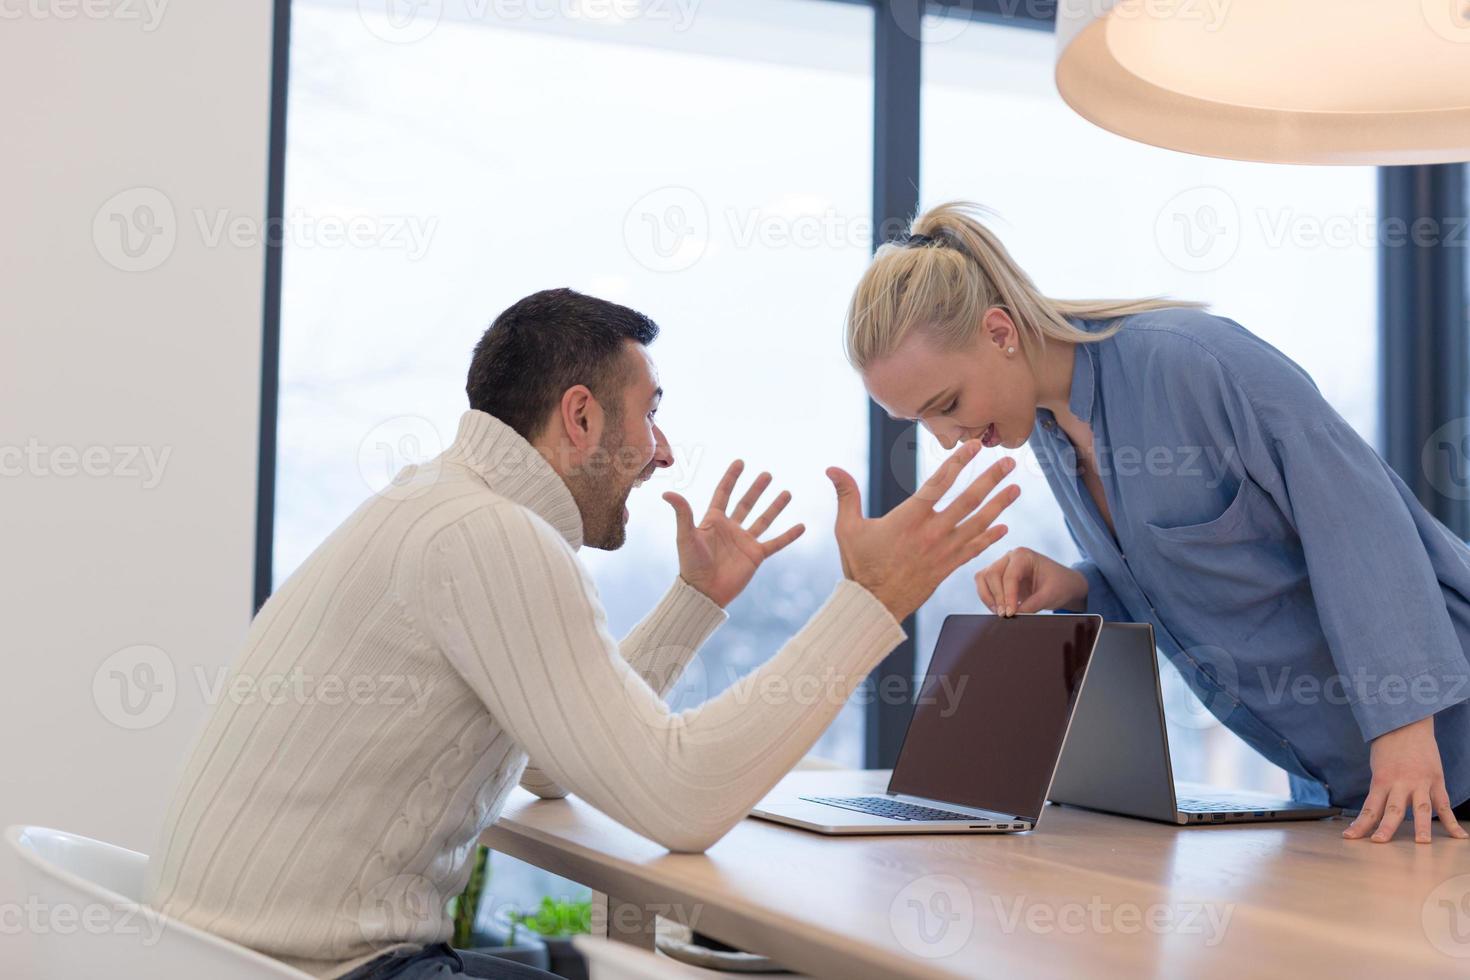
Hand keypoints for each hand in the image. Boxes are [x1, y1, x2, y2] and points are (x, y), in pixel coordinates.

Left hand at [663, 460, 804, 607]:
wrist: (704, 592)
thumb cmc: (691, 564)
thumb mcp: (686, 536)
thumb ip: (682, 513)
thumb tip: (667, 493)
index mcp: (713, 520)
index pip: (723, 493)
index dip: (731, 478)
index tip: (740, 462)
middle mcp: (730, 528)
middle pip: (746, 503)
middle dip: (756, 489)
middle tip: (767, 474)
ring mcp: (744, 541)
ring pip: (763, 519)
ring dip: (775, 507)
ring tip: (786, 492)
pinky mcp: (755, 556)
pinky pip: (775, 543)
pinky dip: (788, 535)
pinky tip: (801, 526)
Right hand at [826, 441, 1018, 620]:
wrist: (874, 606)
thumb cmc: (859, 565)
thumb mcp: (847, 528)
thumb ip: (846, 495)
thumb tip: (831, 467)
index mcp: (909, 518)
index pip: (939, 483)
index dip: (958, 462)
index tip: (974, 446)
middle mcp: (931, 532)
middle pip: (968, 500)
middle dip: (990, 478)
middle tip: (1008, 462)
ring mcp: (943, 551)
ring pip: (978, 523)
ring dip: (999, 504)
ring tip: (1016, 488)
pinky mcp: (948, 567)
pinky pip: (975, 549)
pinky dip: (991, 537)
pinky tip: (1004, 527)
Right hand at [975, 547, 1087, 616]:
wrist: (1063, 585)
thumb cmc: (1059, 584)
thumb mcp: (1050, 595)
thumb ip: (1032, 604)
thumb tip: (1012, 614)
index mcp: (1023, 555)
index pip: (1009, 575)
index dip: (1008, 595)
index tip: (1010, 613)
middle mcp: (1009, 557)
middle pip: (991, 574)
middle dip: (996, 596)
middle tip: (1005, 614)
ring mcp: (1001, 566)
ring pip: (982, 579)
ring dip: (988, 597)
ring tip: (999, 613)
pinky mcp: (998, 577)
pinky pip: (984, 586)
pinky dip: (988, 598)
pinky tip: (998, 609)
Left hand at [1342, 715, 1467, 843]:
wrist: (1407, 723)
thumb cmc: (1388, 745)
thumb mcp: (1377, 766)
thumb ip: (1381, 788)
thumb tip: (1376, 810)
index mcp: (1381, 780)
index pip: (1369, 807)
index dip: (1360, 824)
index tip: (1349, 836)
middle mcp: (1400, 783)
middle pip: (1393, 810)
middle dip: (1386, 828)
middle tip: (1379, 842)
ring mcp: (1420, 782)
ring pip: (1421, 808)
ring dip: (1422, 827)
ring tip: (1422, 843)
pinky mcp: (1436, 780)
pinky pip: (1444, 804)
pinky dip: (1451, 821)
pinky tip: (1458, 836)